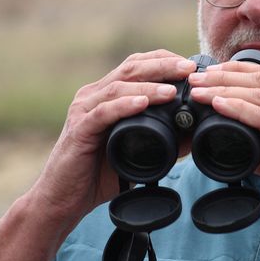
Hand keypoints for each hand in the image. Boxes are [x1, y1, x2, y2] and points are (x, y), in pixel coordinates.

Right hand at [32, 50, 195, 227]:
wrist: (63, 200)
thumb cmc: (99, 174)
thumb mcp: (137, 151)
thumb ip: (162, 139)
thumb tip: (195, 132)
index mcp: (107, 95)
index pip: (136, 65)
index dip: (163, 60)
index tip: (191, 65)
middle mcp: (93, 96)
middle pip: (130, 69)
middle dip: (162, 66)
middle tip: (189, 69)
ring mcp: (83, 110)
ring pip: (118, 87)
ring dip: (148, 86)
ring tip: (173, 90)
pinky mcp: (78, 130)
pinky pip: (103, 112)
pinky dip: (124, 105)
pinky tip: (143, 104)